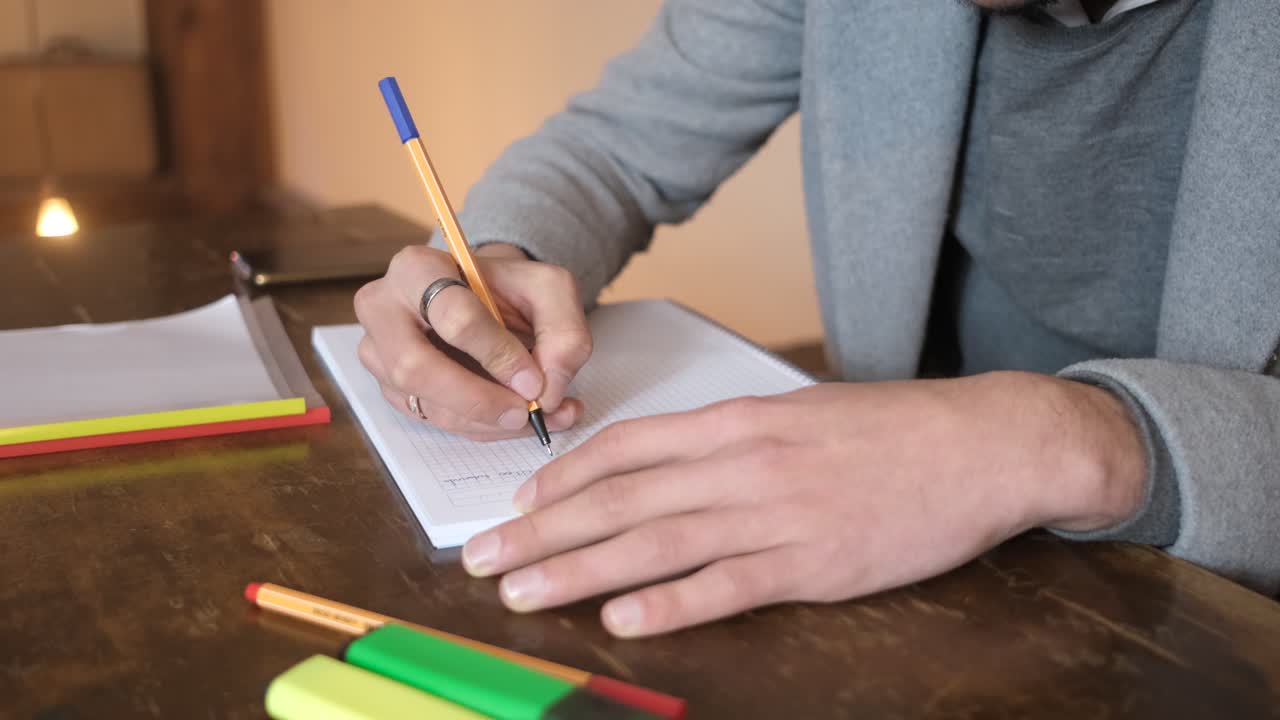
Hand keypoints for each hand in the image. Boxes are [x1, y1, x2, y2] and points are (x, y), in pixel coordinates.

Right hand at [354, 243, 591, 439]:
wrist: (487, 298)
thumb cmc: (511, 289)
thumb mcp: (551, 290)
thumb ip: (563, 333)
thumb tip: (547, 391)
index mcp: (417, 268)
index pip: (452, 317)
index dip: (498, 354)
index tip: (534, 379)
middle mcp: (383, 309)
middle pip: (415, 367)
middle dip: (479, 399)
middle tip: (526, 411)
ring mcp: (379, 353)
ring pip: (426, 404)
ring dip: (487, 421)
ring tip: (538, 418)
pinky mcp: (392, 389)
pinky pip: (435, 421)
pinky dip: (482, 428)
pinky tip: (515, 420)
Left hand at [461, 371, 1146, 635]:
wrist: (981, 445)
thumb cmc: (891, 430)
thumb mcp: (801, 413)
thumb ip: (733, 438)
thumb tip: (670, 462)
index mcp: (738, 421)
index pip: (627, 445)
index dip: (564, 475)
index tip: (521, 499)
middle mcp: (742, 463)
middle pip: (620, 497)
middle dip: (541, 528)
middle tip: (482, 556)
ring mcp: (775, 514)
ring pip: (654, 542)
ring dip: (578, 569)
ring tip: (522, 591)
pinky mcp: (812, 563)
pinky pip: (726, 586)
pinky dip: (669, 604)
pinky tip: (622, 618)